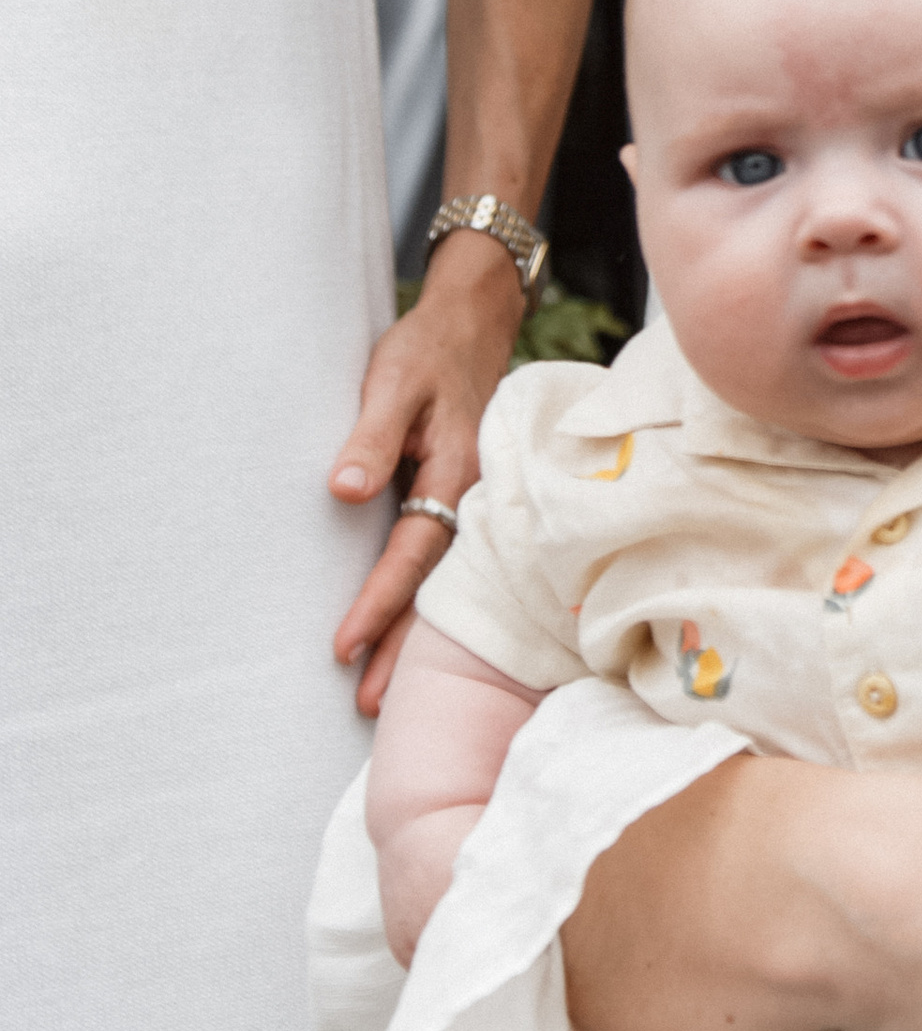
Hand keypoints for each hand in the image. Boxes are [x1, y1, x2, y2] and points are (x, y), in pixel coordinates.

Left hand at [328, 238, 521, 712]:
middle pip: (436, 587)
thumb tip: (342, 491)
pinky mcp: (461, 502)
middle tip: (369, 705)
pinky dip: (427, 606)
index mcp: (456, 472)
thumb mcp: (392, 380)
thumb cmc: (425, 351)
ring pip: (444, 584)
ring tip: (383, 691)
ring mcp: (471, 504)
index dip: (379, 602)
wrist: (471, 325)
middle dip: (403, 648)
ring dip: (416, 638)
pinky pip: (446, 565)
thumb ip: (369, 435)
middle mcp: (471, 499)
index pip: (413, 553)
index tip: (344, 645)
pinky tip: (413, 639)